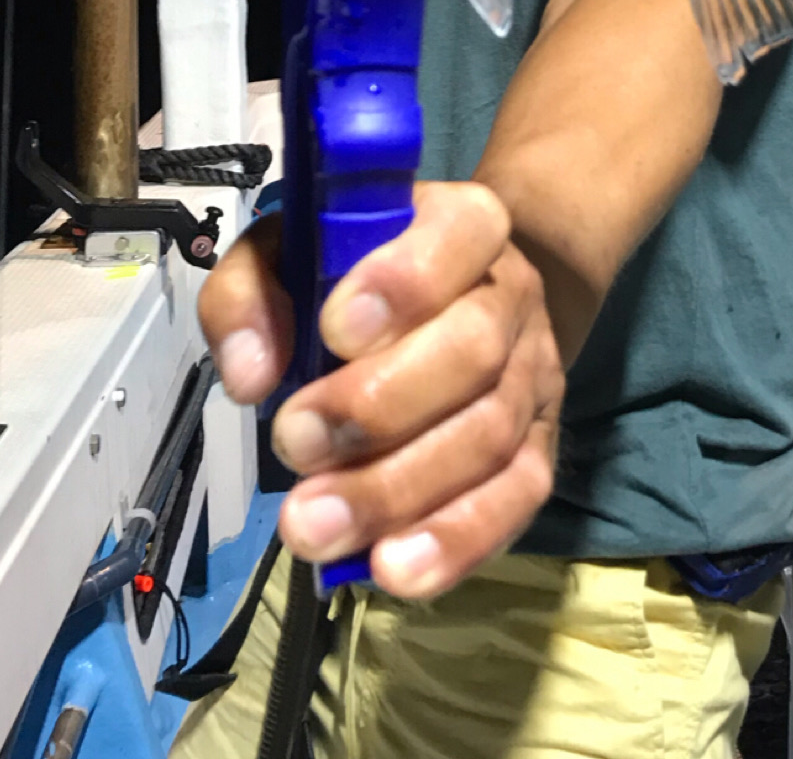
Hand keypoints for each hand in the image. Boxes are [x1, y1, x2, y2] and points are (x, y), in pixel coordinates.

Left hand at [197, 182, 563, 598]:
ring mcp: (534, 376)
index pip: (461, 233)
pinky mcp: (540, 448)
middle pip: (474, 349)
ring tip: (312, 526)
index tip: (333, 330)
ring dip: (396, 490)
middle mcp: (511, 294)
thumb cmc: (356, 275)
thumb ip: (253, 294)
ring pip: (488, 435)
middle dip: (380, 406)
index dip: (406, 283)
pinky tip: (391, 569)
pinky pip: (516, 500)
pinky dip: (456, 541)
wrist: (463, 298)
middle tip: (295, 442)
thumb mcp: (291, 251)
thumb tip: (252, 377)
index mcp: (462, 223)